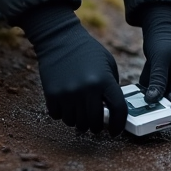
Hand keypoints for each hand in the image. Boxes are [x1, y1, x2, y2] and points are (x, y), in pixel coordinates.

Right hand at [19, 4, 125, 133]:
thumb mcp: (108, 64)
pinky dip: (64, 115)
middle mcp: (87, 89)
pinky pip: (59, 117)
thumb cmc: (87, 51)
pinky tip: (67, 104)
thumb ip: (112, 86)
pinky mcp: (52, 95)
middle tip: (95, 121)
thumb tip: (112, 111)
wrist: (60, 39)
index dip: (119, 125)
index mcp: (105, 80)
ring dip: (79, 121)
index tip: (115, 131)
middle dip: (96, 125)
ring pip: (76, 123)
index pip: (118, 111)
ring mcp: (68, 94)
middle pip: (95, 123)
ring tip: (80, 110)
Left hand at [138, 4, 170, 107]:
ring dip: (150, 103)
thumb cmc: (163, 41)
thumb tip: (153, 100)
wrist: (159, 31)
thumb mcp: (160, 60)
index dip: (167, 107)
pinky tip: (136, 98)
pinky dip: (146, 96)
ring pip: (161, 101)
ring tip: (137, 107)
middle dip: (157, 107)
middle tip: (142, 113)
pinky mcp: (162, 84)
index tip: (152, 114)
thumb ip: (158, 80)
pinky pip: (154, 94)